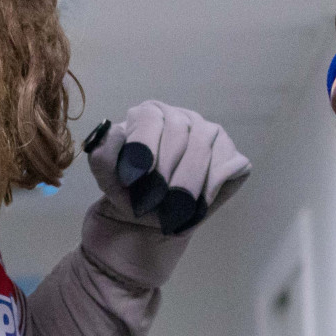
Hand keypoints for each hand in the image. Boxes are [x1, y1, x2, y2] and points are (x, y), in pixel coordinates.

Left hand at [84, 101, 249, 235]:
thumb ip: (102, 154)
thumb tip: (117, 131)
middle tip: (152, 203)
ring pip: (205, 148)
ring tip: (173, 209)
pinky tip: (197, 205)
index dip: (142, 149)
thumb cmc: (130, 193)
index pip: (151, 119)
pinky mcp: (233, 157)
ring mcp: (211, 134)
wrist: (149, 221)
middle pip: (180, 134)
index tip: (134, 179)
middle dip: (164, 173)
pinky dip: (213, 187)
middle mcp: (184, 117)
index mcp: (151, 114)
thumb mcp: (106, 177)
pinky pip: (231, 165)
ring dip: (187, 183)